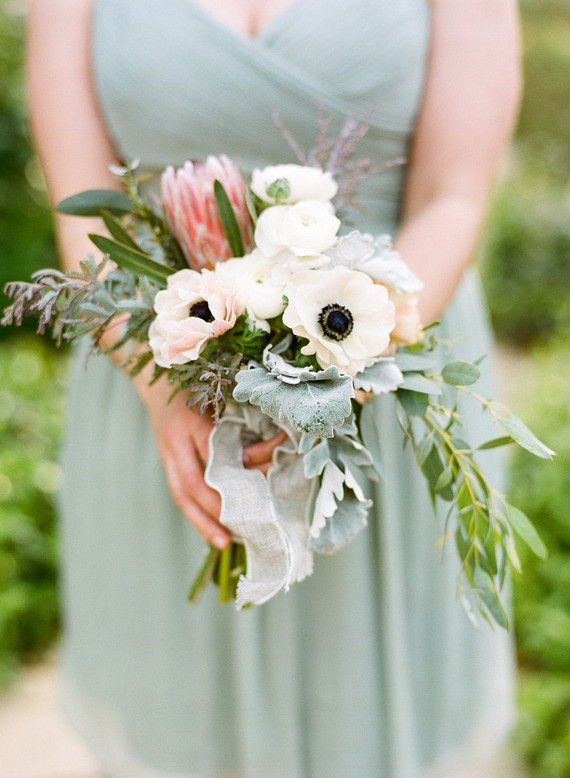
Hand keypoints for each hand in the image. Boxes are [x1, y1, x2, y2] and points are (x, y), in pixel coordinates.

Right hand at [135, 372, 286, 546]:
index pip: (215, 451)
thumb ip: (241, 425)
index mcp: (192, 421)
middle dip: (217, 507)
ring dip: (202, 521)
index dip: (235, 471)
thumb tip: (269, 455)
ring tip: (223, 542)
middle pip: (192, 482)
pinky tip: (212, 531)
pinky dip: (196, 514)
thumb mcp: (221, 399)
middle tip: (241, 527)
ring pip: (181, 495)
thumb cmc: (200, 389)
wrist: (158, 386)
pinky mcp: (165, 464)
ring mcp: (166, 454)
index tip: (261, 484)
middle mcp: (175, 441)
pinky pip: (179, 494)